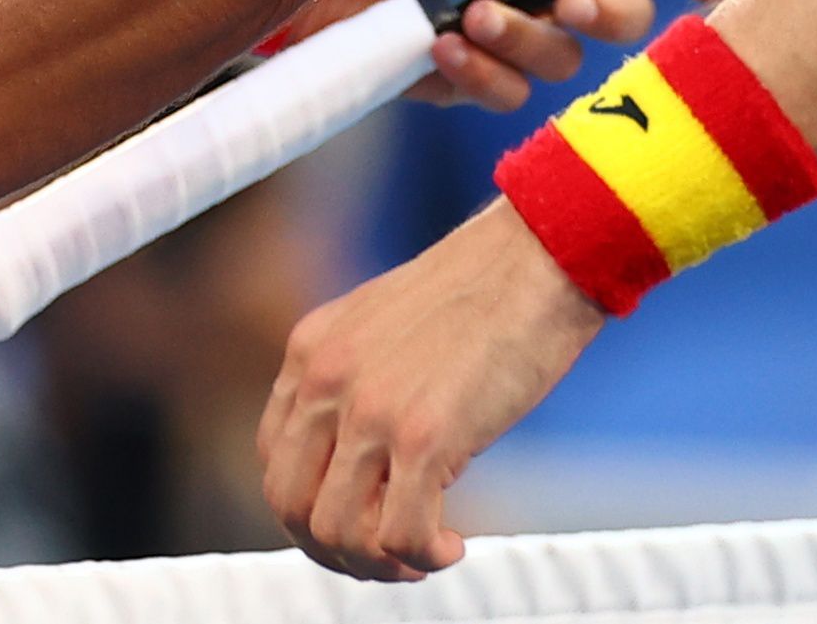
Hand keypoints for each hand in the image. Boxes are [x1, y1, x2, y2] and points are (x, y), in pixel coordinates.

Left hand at [260, 203, 601, 579]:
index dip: (311, 509)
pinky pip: (399, 535)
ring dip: (379, 564)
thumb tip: (363, 467)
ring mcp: (372, 409)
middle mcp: (326, 379)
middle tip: (387, 556)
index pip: (274, 461)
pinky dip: (423, 557)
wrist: (541, 252)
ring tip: (423, 554)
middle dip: (336, 551)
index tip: (359, 522)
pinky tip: (452, 545)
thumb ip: (358, 381)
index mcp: (312, 349)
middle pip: (292, 507)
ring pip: (336, 533)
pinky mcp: (424, 435)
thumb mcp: (388, 326)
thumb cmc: (484, 289)